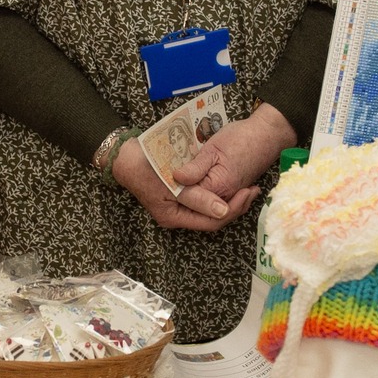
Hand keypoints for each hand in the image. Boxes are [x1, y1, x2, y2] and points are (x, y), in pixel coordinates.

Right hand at [112, 136, 259, 232]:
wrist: (124, 156)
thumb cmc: (146, 167)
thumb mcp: (173, 183)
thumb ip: (198, 198)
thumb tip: (222, 211)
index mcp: (174, 217)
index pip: (211, 222)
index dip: (232, 210)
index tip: (248, 192)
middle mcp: (177, 215)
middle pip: (212, 218)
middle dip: (234, 206)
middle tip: (252, 189)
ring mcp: (178, 206)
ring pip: (210, 209)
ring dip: (229, 199)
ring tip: (246, 186)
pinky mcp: (180, 195)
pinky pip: (204, 199)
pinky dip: (218, 192)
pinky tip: (230, 183)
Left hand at [174, 104, 294, 200]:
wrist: (267, 135)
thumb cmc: (241, 138)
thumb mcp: (213, 148)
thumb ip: (196, 167)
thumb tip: (177, 178)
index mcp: (218, 187)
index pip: (190, 201)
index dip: (175, 192)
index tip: (165, 179)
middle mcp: (226, 196)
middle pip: (200, 211)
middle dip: (184, 202)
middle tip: (171, 185)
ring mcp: (231, 195)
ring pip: (209, 209)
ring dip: (195, 200)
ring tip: (180, 185)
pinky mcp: (234, 190)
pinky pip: (218, 202)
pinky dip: (206, 197)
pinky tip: (196, 186)